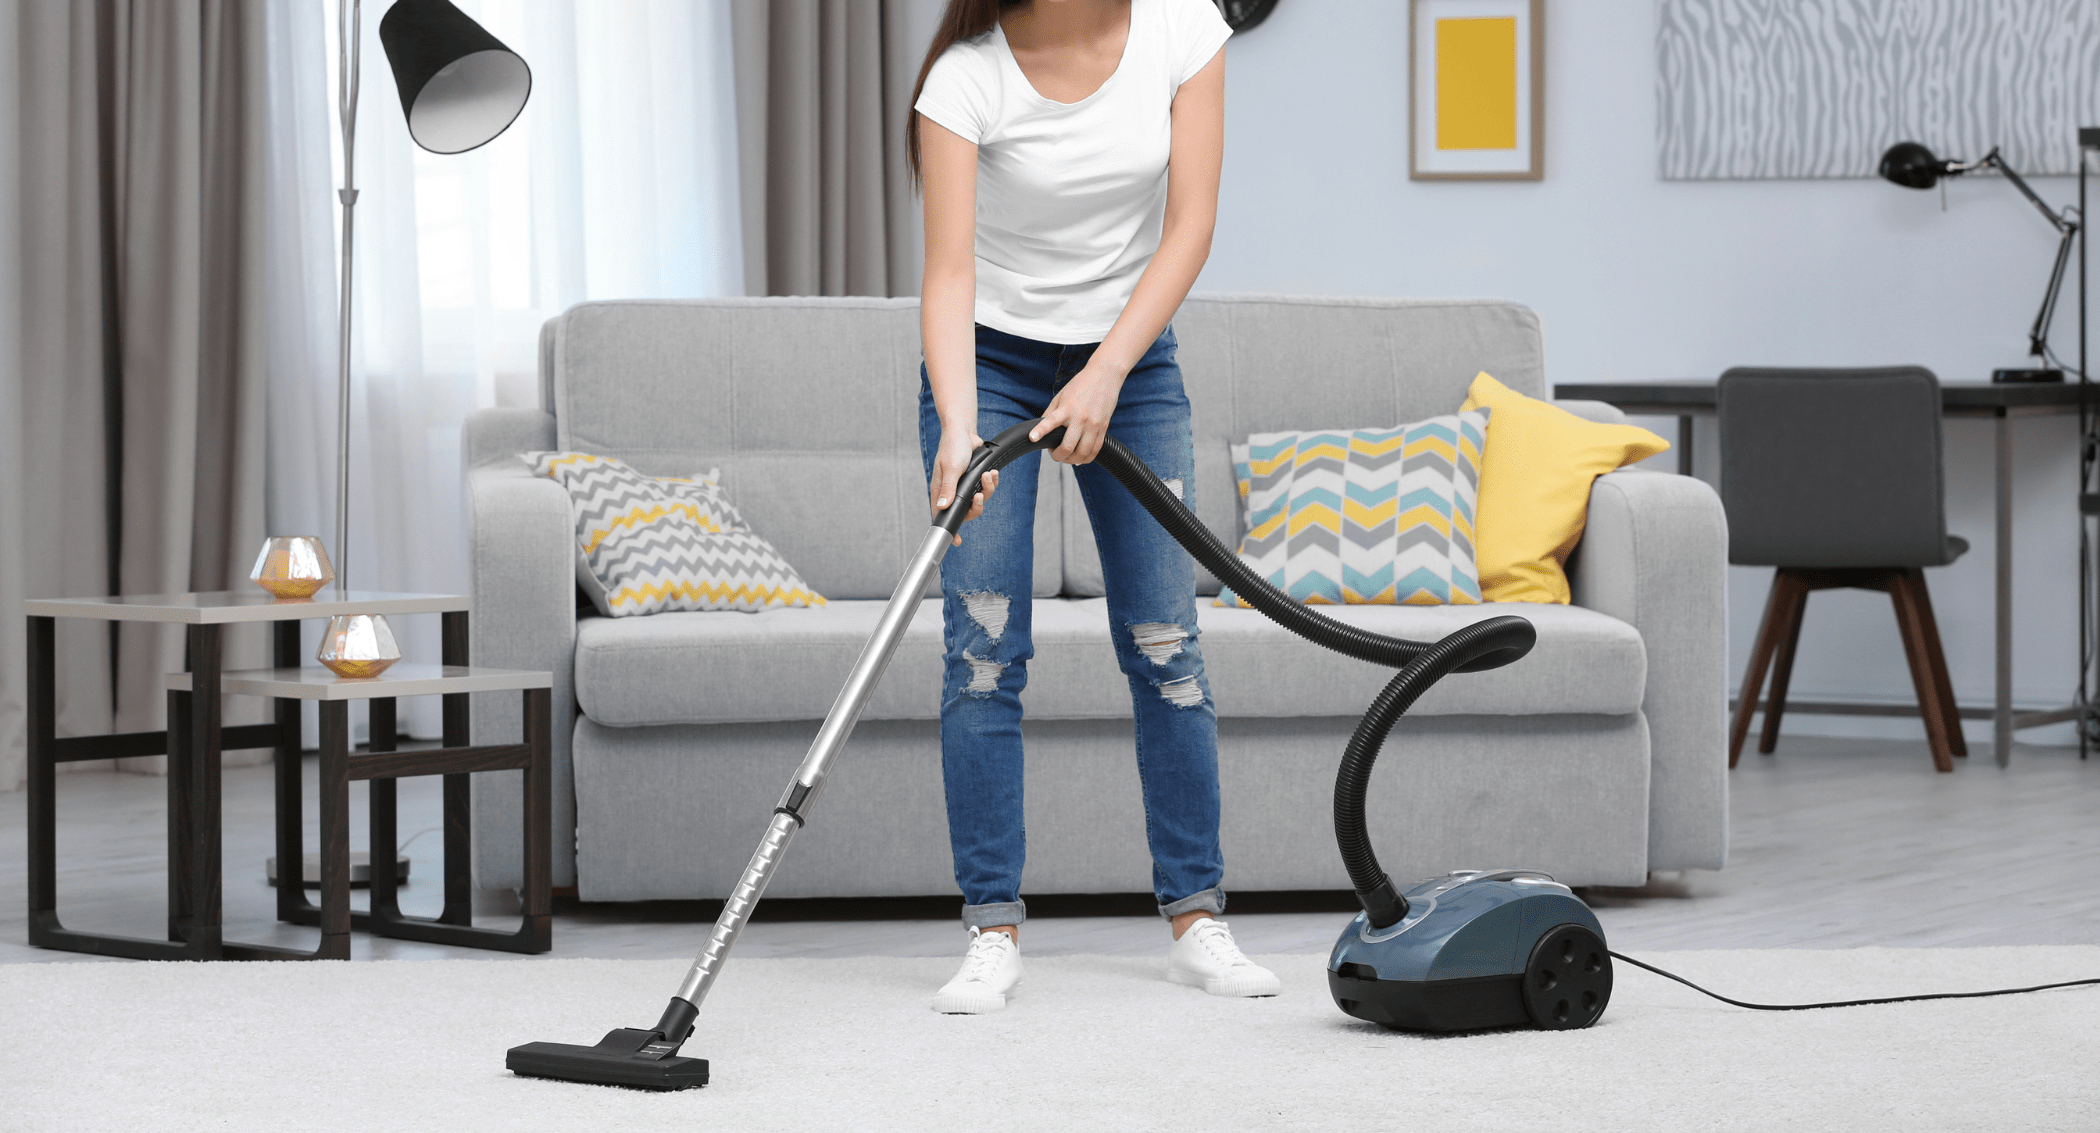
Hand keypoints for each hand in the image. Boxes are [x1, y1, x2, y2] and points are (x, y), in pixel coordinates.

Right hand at [931, 427, 997, 545]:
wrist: (963, 431)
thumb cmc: (952, 447)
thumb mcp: (951, 467)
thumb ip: (948, 488)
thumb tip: (942, 507)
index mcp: (941, 491)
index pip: (943, 515)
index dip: (951, 529)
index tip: (957, 542)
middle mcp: (952, 492)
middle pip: (967, 511)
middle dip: (977, 506)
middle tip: (980, 496)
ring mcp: (965, 486)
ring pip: (980, 499)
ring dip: (987, 490)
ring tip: (988, 475)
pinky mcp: (975, 479)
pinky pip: (986, 488)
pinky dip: (991, 482)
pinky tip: (992, 473)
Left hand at [1031, 362, 1124, 464]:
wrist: (1105, 376)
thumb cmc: (1081, 384)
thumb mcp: (1061, 396)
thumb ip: (1051, 413)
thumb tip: (1041, 429)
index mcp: (1067, 408)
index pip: (1051, 421)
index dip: (1040, 431)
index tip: (1032, 438)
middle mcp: (1080, 418)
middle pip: (1068, 446)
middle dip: (1058, 456)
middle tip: (1054, 454)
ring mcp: (1093, 425)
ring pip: (1082, 453)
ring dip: (1072, 460)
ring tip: (1067, 457)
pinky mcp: (1104, 428)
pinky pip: (1095, 450)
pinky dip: (1086, 458)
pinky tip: (1080, 458)